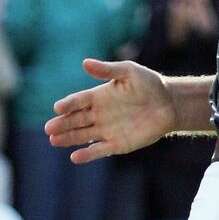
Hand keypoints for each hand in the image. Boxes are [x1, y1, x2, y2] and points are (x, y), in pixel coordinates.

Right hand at [44, 59, 177, 163]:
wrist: (169, 104)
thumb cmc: (149, 84)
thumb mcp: (129, 72)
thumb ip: (108, 70)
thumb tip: (85, 63)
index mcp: (99, 96)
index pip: (78, 101)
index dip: (68, 104)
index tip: (58, 107)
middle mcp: (99, 114)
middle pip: (76, 120)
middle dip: (62, 124)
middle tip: (49, 128)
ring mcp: (106, 130)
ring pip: (82, 135)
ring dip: (68, 139)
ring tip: (53, 140)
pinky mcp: (117, 144)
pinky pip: (99, 150)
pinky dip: (87, 154)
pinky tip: (75, 157)